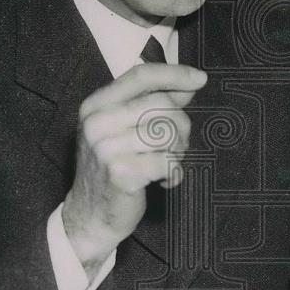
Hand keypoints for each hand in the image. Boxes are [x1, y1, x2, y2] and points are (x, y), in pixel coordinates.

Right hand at [62, 62, 206, 275]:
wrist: (90, 216)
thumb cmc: (112, 169)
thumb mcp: (123, 130)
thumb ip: (152, 104)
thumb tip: (190, 84)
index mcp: (95, 105)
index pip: (141, 76)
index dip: (174, 74)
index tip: (200, 78)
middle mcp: (97, 122)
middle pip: (162, 105)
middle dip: (181, 126)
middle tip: (175, 147)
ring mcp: (106, 148)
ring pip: (168, 133)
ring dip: (177, 151)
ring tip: (166, 164)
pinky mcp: (121, 173)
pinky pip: (167, 162)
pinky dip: (174, 173)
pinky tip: (163, 180)